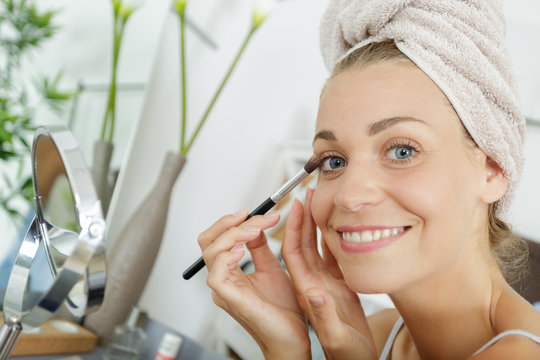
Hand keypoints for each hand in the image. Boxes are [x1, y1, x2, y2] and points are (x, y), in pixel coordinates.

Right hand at [200, 210, 310, 358]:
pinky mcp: (229, 299)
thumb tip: (255, 224)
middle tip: (250, 216)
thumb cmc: (283, 310)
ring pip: (211, 252)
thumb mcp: (272, 268)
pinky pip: (216, 274)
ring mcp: (224, 289)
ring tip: (254, 230)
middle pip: (208, 241)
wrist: (291, 338)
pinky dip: (228, 256)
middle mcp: (223, 278)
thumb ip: (260, 247)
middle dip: (228, 222)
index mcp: (231, 270)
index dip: (234, 221)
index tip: (258, 212)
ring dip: (233, 234)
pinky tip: (244, 250)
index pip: (218, 238)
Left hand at [281, 189, 376, 359]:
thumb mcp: (336, 335)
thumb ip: (324, 314)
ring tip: (317, 202)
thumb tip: (314, 293)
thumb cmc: (345, 352)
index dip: (292, 228)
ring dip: (314, 224)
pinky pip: (331, 256)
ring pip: (315, 247)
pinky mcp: (337, 286)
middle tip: (305, 195)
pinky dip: (331, 238)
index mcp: (307, 291)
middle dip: (301, 218)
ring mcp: (324, 283)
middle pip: (302, 244)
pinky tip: (335, 224)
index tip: (292, 207)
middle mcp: (312, 283)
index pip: (292, 253)